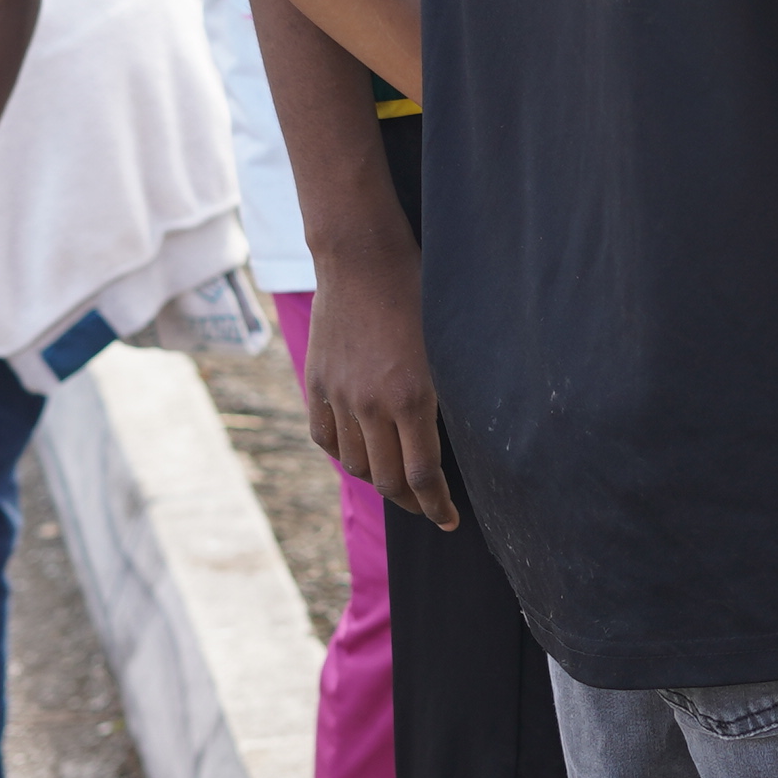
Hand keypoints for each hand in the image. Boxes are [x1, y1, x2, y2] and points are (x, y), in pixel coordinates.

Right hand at [305, 226, 457, 530]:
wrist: (362, 257)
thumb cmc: (419, 291)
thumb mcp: (449, 343)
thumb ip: (449, 393)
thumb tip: (459, 433)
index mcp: (412, 396)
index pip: (423, 476)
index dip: (437, 506)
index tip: (450, 520)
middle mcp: (371, 404)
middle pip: (387, 479)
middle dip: (412, 502)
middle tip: (429, 507)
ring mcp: (339, 395)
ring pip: (356, 462)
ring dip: (379, 480)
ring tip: (399, 482)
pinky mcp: (317, 383)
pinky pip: (327, 437)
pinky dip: (345, 454)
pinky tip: (363, 454)